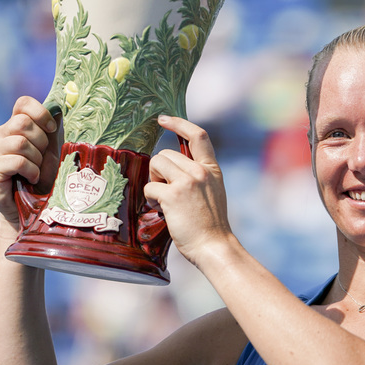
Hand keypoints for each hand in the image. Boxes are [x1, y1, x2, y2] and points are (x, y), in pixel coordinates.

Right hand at [0, 96, 60, 232]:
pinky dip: (31, 171)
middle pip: (23, 123)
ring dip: (37, 160)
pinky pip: (17, 161)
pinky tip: (32, 179)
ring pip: (20, 143)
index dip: (40, 113)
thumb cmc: (44, 177)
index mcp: (15, 125)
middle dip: (41, 142)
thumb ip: (54, 130)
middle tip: (42, 159)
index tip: (52, 129)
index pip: (23, 103)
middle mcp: (0, 135)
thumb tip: (59, 109)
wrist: (33, 207)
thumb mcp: (53, 151)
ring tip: (37, 171)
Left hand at [143, 116, 232, 265]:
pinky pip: (150, 187)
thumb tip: (172, 168)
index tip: (163, 119)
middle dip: (158, 170)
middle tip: (164, 190)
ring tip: (162, 200)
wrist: (214, 245)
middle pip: (166, 153)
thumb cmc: (210, 225)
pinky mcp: (173, 195)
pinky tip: (160, 210)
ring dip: (153, 181)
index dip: (179, 123)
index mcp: (212, 169)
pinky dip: (150, 198)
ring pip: (156, 164)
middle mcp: (200, 171)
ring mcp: (187, 182)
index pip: (197, 135)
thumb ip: (198, 176)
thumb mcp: (213, 192)